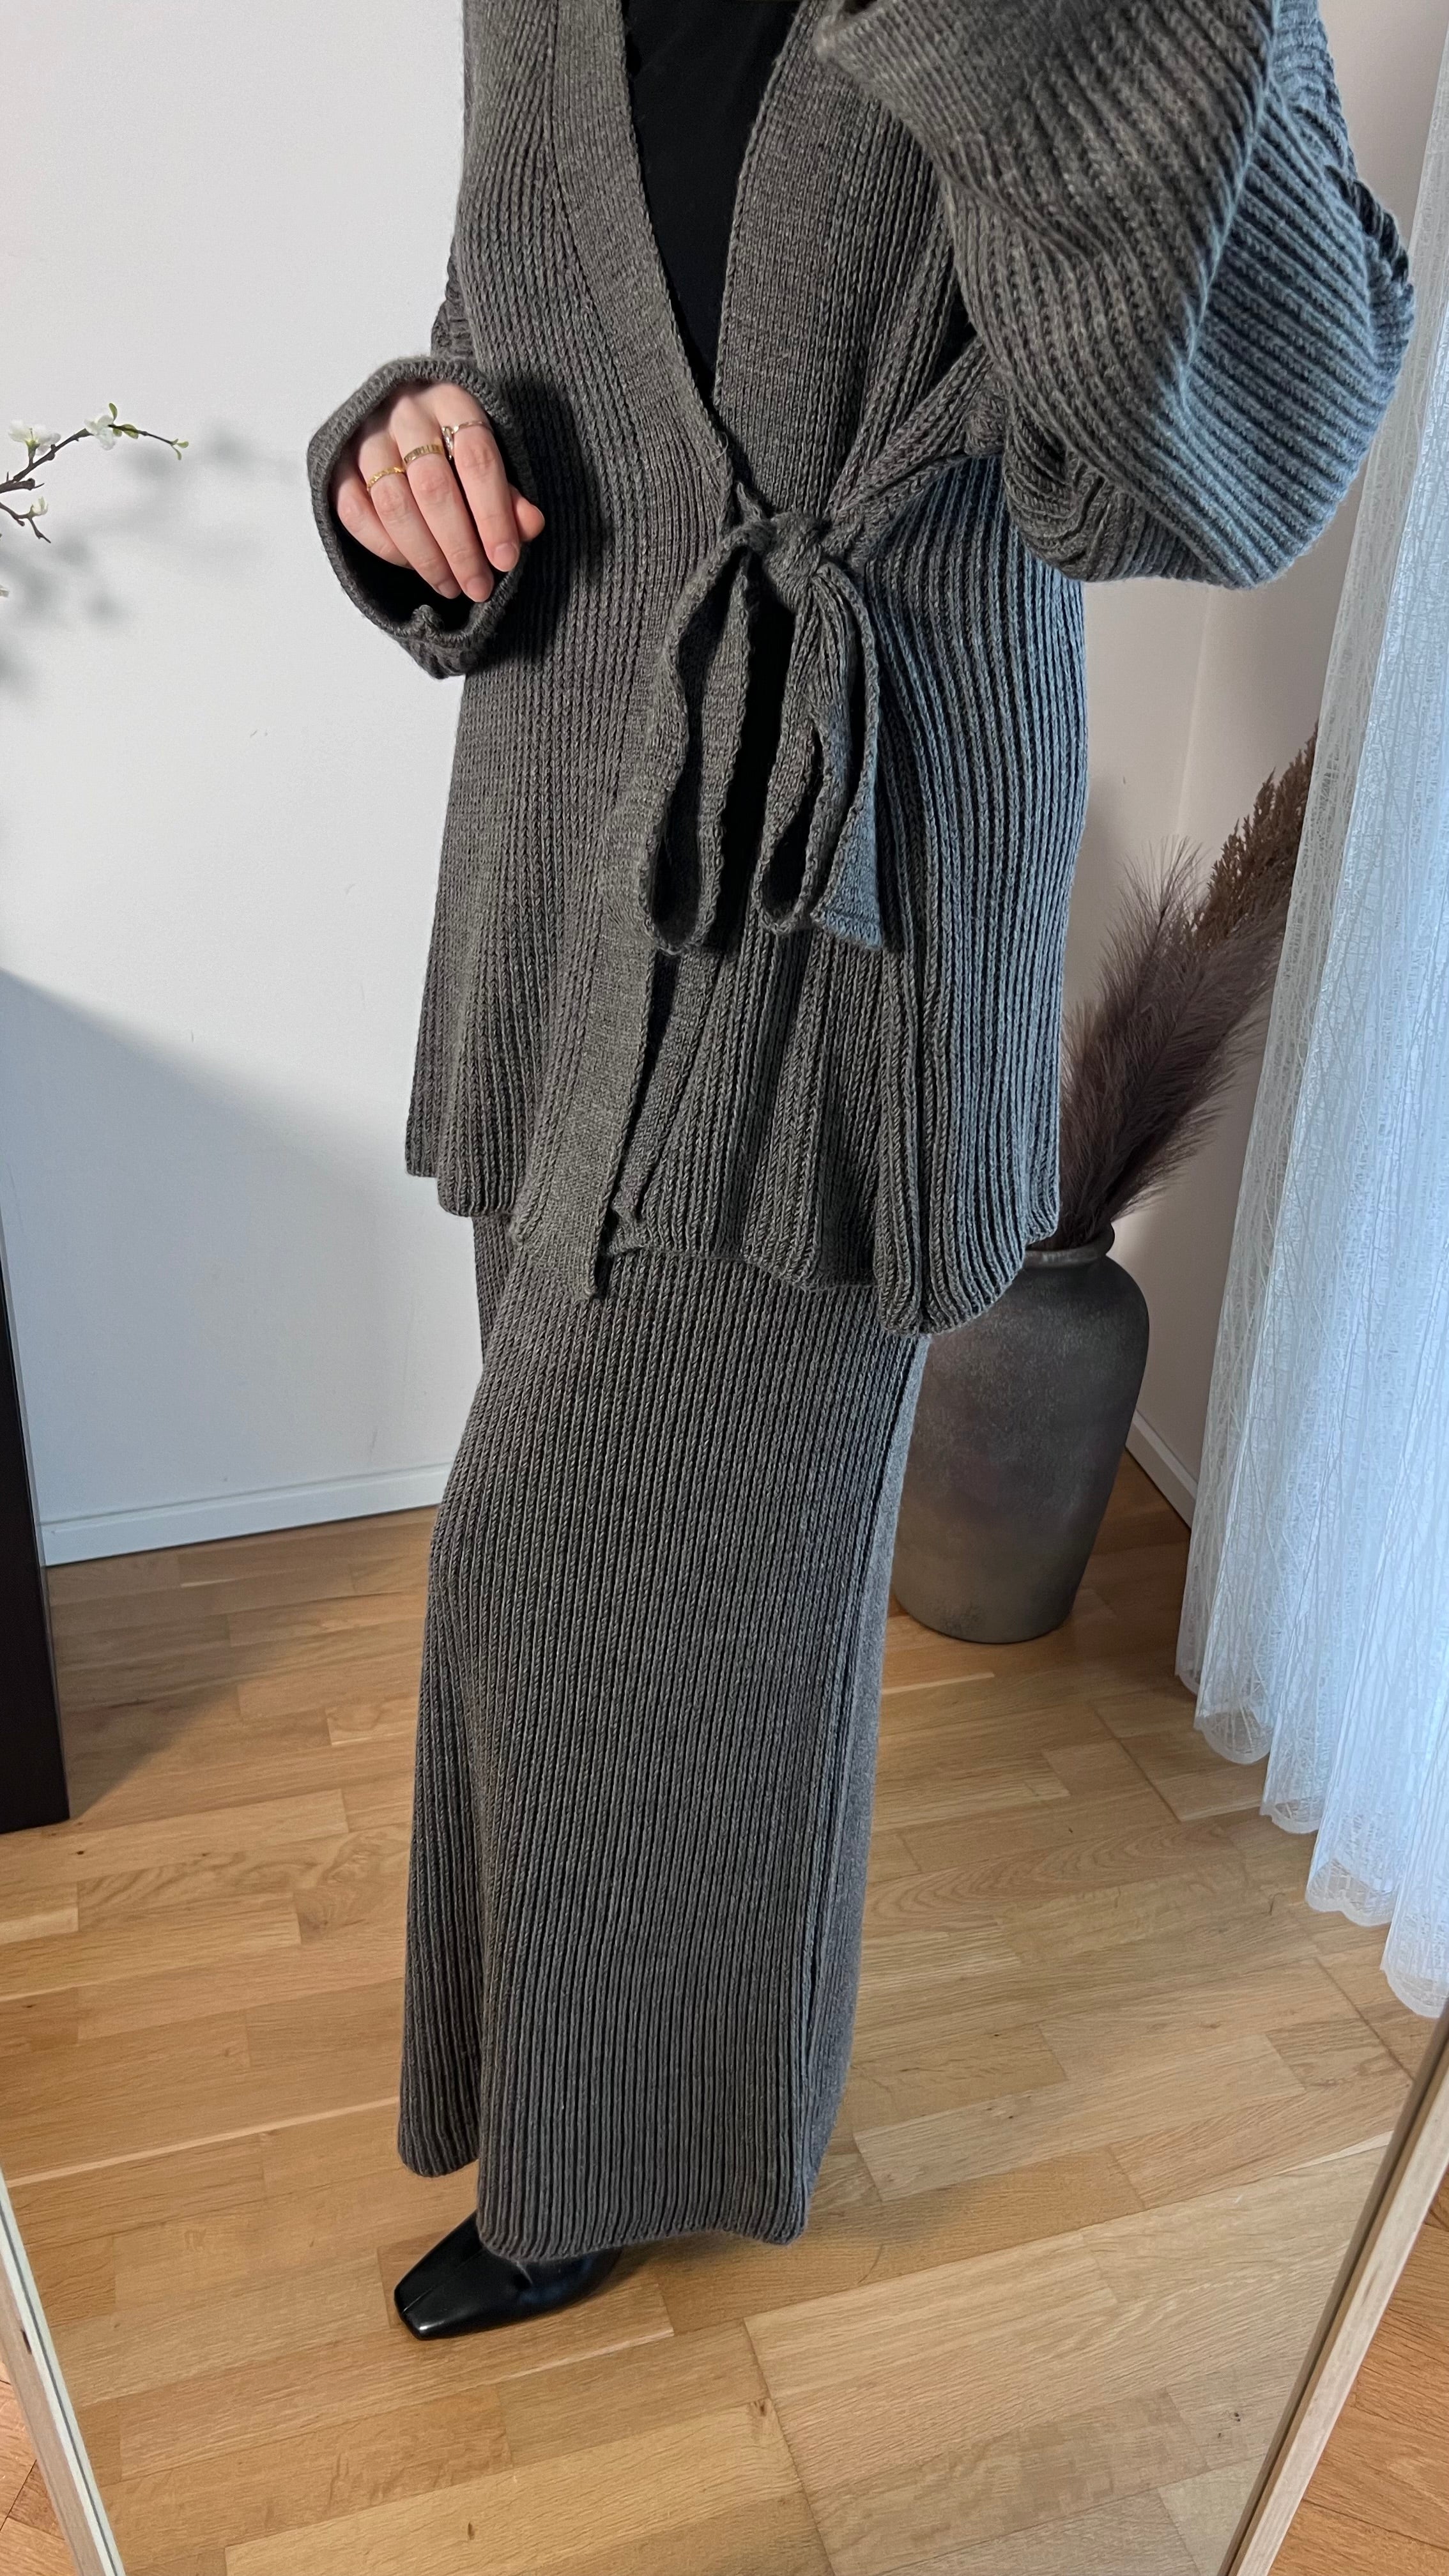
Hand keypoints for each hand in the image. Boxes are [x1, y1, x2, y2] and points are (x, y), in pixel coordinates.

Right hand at [329, 380, 543, 603]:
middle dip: (460, 547)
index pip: (476, 459)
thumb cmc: (456, 445)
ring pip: (393, 503)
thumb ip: (510, 494)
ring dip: (425, 555)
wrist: (403, 417)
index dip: (493, 515)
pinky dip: (386, 548)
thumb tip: (530, 526)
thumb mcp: (493, 459)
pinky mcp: (337, 461)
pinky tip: (413, 567)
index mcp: (453, 399)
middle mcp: (405, 410)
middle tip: (478, 586)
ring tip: (450, 586)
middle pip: (433, 486)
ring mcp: (366, 434)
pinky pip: (356, 513)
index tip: (505, 560)